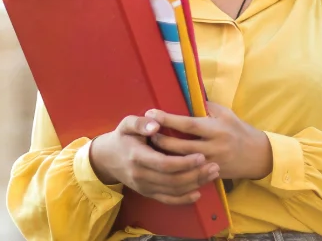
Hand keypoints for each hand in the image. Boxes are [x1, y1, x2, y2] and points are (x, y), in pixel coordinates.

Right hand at [88, 115, 220, 204]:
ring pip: (173, 190)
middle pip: (172, 180)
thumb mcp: (126, 124)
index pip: (164, 164)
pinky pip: (167, 200)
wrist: (107, 158)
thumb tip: (155, 124)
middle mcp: (140, 175)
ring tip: (212, 175)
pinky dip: (183, 199)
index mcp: (137, 156)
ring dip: (194, 184)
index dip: (184, 162)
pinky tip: (198, 193)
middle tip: (214, 166)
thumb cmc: (122, 137)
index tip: (201, 156)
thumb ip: (140, 123)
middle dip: (195, 174)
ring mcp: (144, 186)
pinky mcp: (147, 193)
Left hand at [145, 102, 273, 181]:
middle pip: (181, 146)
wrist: (257, 155)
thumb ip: (206, 107)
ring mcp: (211, 163)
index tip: (151, 113)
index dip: (168, 119)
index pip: (188, 124)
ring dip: (164, 155)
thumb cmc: (238, 130)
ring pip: (182, 162)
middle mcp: (213, 147)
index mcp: (216, 129)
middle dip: (160, 139)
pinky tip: (162, 164)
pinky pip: (189, 173)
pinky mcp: (210, 175)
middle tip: (145, 133)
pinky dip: (174, 168)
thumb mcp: (225, 114)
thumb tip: (185, 97)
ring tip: (148, 148)